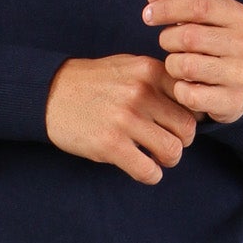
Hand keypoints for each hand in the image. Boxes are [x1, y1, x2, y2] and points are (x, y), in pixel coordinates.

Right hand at [44, 53, 197, 184]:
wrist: (50, 93)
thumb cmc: (93, 83)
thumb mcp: (129, 67)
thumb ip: (159, 81)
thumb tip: (192, 104)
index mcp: (149, 71)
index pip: (191, 100)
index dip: (191, 116)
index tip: (177, 124)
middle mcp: (140, 93)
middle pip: (187, 129)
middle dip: (182, 142)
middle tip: (168, 143)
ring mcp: (125, 119)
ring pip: (172, 151)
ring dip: (167, 160)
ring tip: (155, 157)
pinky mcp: (110, 144)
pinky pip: (148, 171)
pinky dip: (151, 175)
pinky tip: (143, 168)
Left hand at [143, 0, 242, 123]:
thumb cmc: (216, 44)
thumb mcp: (205, 19)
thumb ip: (179, 3)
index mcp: (239, 17)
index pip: (199, 5)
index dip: (168, 8)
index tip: (147, 15)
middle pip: (189, 36)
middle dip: (168, 39)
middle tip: (167, 44)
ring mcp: (240, 74)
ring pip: (186, 66)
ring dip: (172, 65)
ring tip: (177, 65)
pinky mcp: (231, 101)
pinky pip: (189, 94)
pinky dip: (179, 90)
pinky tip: (184, 85)